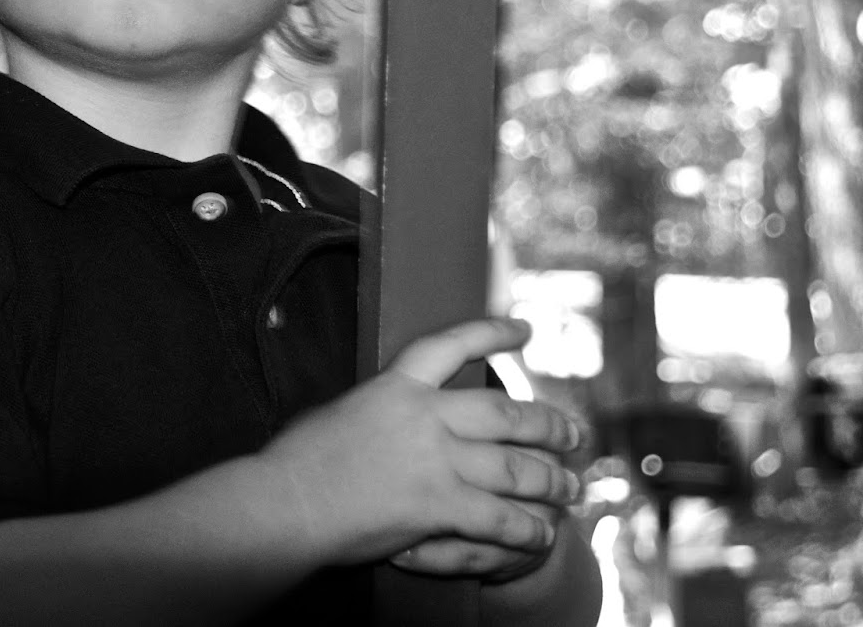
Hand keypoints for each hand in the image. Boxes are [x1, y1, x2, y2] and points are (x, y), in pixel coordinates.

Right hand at [257, 318, 580, 567]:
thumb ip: (376, 405)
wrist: (286, 501)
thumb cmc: (296, 460)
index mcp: (396, 385)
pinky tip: (542, 532)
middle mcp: (425, 416)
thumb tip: (387, 406)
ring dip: (550, 480)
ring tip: (570, 489)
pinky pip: (501, 517)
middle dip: (549, 424)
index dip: (493, 334)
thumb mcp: (339, 411)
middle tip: (575, 435)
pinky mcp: (439, 505)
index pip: (452, 345)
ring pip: (516, 467)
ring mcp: (436, 461)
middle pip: (507, 412)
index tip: (526, 330)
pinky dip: (527, 528)